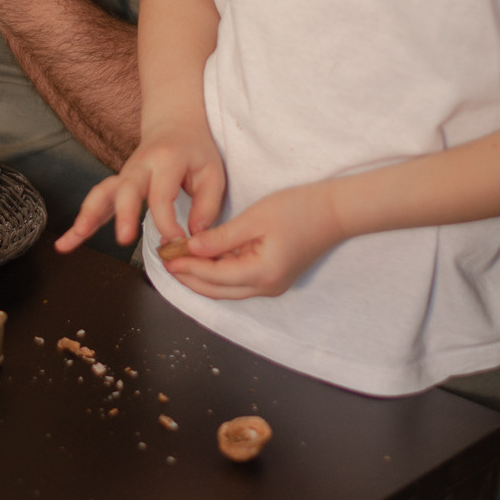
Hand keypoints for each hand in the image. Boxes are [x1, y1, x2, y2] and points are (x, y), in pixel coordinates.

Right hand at [54, 120, 224, 252]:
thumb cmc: (195, 152)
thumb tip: (193, 237)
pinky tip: (67, 244)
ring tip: (72, 241)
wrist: (175, 125)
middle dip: (124, 213)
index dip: (168, 222)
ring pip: (102, 193)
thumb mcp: (212, 173)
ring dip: (88, 216)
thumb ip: (207, 205)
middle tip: (124, 239)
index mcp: (166, 160)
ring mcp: (124, 173)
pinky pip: (96, 202)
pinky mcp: (116, 184)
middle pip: (127, 188)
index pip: (162, 194)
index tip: (177, 242)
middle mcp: (140, 165)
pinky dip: (81, 222)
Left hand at [159, 180, 345, 299]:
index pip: (213, 276)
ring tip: (179, 260)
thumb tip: (192, 248)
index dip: (187, 267)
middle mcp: (267, 287)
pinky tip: (204, 259)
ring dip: (202, 277)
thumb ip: (222, 237)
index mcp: (262, 273)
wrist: (335, 211)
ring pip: (227, 289)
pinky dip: (218, 274)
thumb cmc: (298, 209)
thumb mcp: (255, 218)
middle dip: (189, 277)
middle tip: (165, 261)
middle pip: (217, 290)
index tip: (165, 255)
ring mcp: (272, 285)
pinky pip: (239, 282)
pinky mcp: (274, 277)